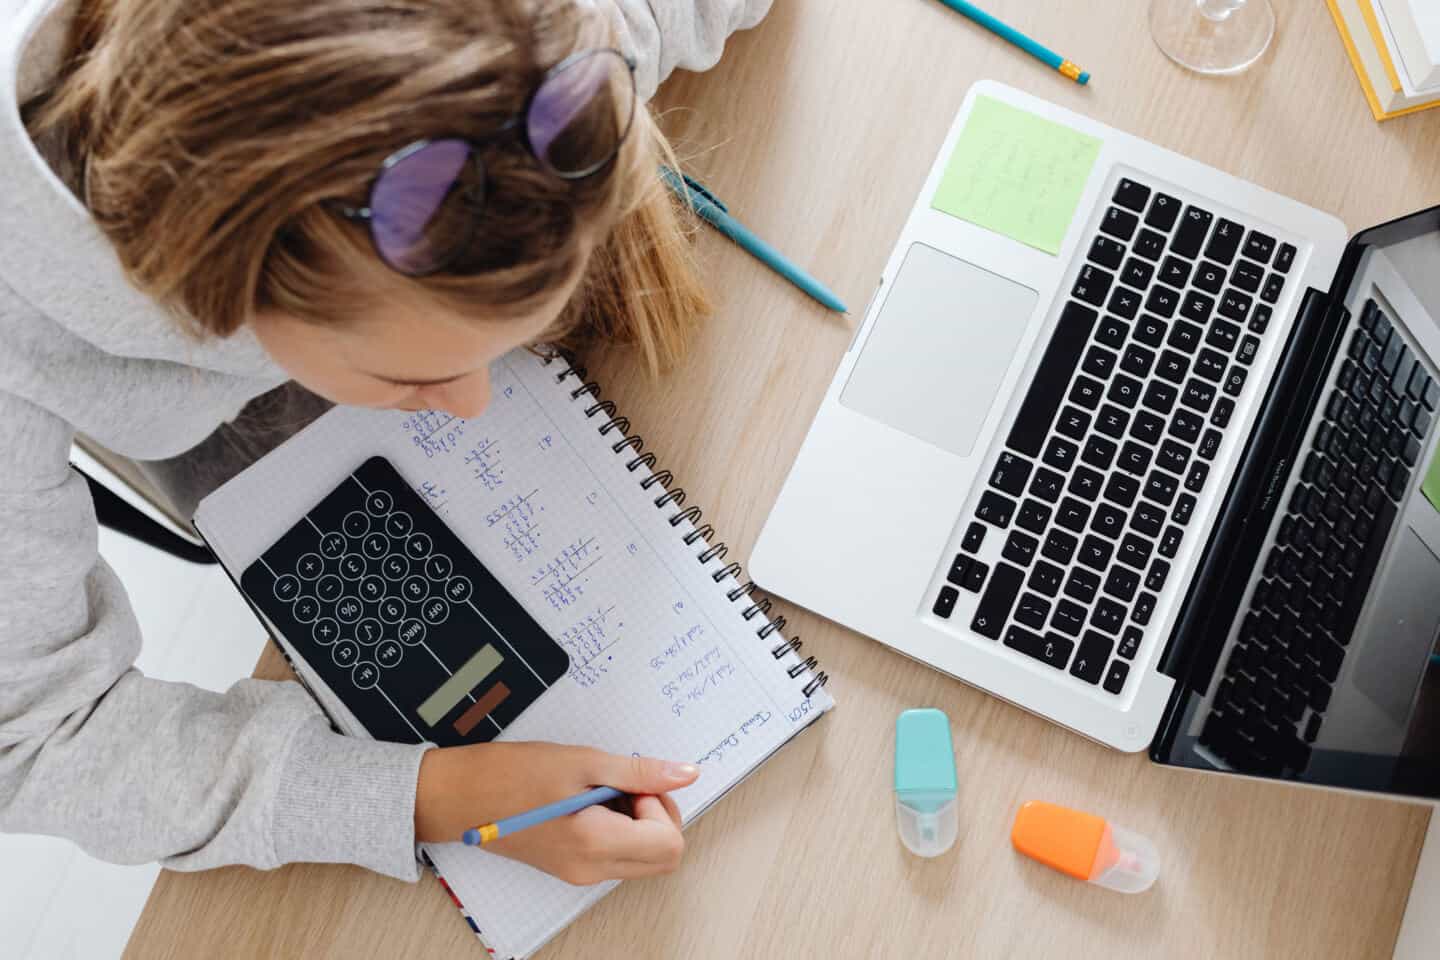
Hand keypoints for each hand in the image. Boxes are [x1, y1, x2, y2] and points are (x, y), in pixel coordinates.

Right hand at [414, 741, 699, 884]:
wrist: (459, 796)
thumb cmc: (510, 775)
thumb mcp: (582, 761)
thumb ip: (640, 772)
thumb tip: (686, 773)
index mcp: (596, 846)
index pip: (670, 843)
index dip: (660, 805)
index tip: (632, 783)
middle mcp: (591, 870)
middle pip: (663, 856)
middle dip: (656, 815)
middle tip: (624, 784)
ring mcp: (580, 873)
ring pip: (642, 856)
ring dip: (636, 819)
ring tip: (599, 789)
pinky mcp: (571, 866)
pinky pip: (616, 853)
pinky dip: (617, 826)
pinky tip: (589, 800)